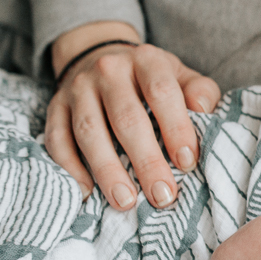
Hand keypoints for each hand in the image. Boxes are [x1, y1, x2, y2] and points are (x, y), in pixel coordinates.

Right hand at [45, 21, 220, 208]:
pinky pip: (57, 139)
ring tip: (126, 201)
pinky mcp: (55, 107)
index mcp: (146, 60)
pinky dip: (70, 168)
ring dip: (107, 169)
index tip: (187, 163)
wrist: (100, 58)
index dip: (176, 128)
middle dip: (146, 160)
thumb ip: (199, 91)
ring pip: (89, 131)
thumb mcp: (180, 76)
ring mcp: (78, 89)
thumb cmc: (150, 80)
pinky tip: (87, 192)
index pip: (161, 92)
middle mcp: (108, 70)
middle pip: (126, 118)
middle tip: (162, 195)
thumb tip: (204, 109)